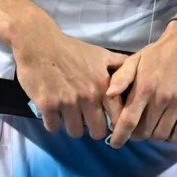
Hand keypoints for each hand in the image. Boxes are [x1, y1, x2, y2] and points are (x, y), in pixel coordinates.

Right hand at [10, 12, 128, 139]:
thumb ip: (119, 65)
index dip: (115, 124)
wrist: (39, 43)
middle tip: (87, 120)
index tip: (109, 122)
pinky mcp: (47, 106)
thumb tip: (136, 73)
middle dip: (93, 128)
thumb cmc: (71, 49)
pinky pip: (53, 127)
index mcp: (104, 86)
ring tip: (69, 115)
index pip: (118, 118)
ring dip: (72, 126)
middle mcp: (88, 96)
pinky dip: (53, 122)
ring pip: (75, 132)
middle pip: (97, 132)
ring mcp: (67, 102)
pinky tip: (53, 112)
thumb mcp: (100, 54)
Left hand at [105, 20, 176, 147]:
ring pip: (163, 134)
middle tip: (139, 130)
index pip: (129, 120)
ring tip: (155, 128)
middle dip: (138, 135)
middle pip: (145, 131)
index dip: (120, 136)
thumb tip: (108, 94)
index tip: (116, 144)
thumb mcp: (136, 59)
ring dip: (156, 136)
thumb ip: (122, 77)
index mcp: (144, 87)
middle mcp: (161, 98)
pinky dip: (174, 137)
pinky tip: (170, 131)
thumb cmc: (160, 53)